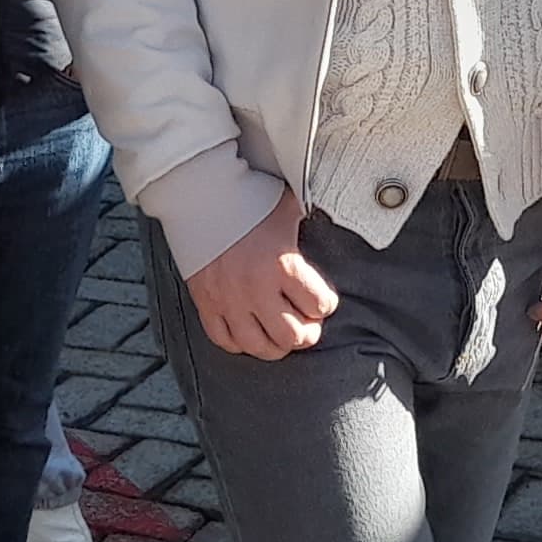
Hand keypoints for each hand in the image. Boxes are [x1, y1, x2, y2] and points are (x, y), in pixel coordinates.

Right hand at [188, 191, 338, 359]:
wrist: (200, 195)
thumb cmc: (248, 198)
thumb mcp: (288, 207)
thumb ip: (311, 219)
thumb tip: (340, 214)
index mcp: (282, 264)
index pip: (319, 305)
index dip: (325, 303)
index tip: (321, 299)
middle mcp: (256, 288)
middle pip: (293, 336)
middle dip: (306, 332)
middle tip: (307, 323)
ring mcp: (229, 300)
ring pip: (260, 346)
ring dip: (276, 345)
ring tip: (281, 334)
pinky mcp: (206, 303)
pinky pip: (225, 340)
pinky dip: (240, 342)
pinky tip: (249, 332)